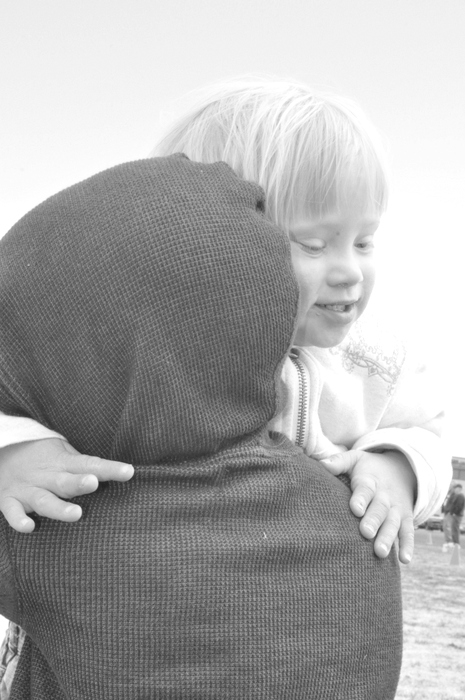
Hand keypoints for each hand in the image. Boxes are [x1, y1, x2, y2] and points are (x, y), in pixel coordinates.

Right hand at [0, 439, 133, 532]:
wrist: (2, 454)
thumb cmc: (45, 460)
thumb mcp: (65, 456)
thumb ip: (88, 467)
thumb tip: (125, 475)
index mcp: (63, 463)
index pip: (90, 464)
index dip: (110, 469)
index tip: (129, 472)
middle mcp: (46, 476)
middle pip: (65, 481)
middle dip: (79, 483)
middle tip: (94, 482)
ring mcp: (27, 489)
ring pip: (44, 500)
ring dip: (59, 507)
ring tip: (76, 514)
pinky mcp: (9, 500)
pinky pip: (12, 512)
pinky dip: (19, 520)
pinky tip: (30, 527)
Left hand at [321, 449, 415, 563]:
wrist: (400, 468)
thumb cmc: (368, 468)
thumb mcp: (355, 459)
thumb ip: (339, 462)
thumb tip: (321, 464)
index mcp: (370, 481)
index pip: (365, 489)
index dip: (361, 499)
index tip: (355, 509)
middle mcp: (385, 496)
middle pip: (380, 509)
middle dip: (373, 521)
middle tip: (365, 533)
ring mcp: (396, 508)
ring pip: (393, 523)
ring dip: (388, 537)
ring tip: (380, 552)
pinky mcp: (405, 519)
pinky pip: (408, 532)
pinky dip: (408, 545)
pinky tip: (404, 560)